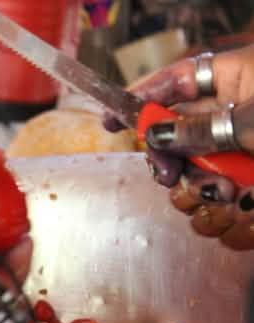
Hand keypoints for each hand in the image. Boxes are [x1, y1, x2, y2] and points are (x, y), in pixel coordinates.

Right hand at [104, 46, 253, 249]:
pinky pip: (220, 207)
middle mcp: (233, 120)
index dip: (139, 98)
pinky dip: (230, 214)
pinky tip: (249, 207)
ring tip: (233, 195)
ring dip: (204, 195)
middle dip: (171, 164)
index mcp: (234, 83)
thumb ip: (200, 129)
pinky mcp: (252, 190)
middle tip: (172, 175)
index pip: (173, 82)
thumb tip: (155, 133)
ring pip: (193, 180)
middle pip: (173, 140)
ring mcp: (242, 158)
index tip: (109, 120)